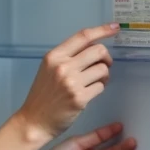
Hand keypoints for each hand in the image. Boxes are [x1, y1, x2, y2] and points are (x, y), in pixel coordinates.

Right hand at [15, 24, 118, 141]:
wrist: (34, 121)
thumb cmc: (43, 95)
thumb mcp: (49, 69)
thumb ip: (68, 57)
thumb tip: (94, 48)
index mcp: (54, 56)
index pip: (83, 36)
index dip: (102, 30)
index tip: (115, 28)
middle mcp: (62, 66)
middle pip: (98, 51)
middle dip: (106, 58)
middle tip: (103, 65)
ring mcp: (71, 82)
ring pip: (103, 69)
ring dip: (104, 75)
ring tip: (94, 82)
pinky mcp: (79, 98)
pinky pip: (101, 86)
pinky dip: (99, 88)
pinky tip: (90, 92)